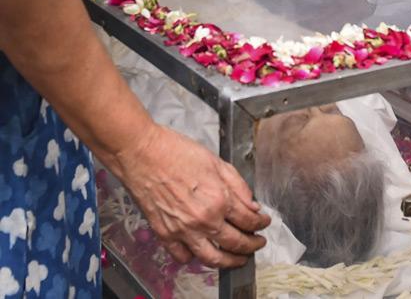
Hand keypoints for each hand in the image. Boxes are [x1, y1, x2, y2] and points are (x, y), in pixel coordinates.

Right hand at [116, 124, 269, 267]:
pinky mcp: (165, 235)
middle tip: (257, 244)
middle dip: (252, 245)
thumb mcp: (216, 161)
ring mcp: (184, 231)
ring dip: (230, 261)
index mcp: (219, 198)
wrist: (143, 153)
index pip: (249, 220)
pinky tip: (201, 251)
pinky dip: (194, 258)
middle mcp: (204, 220)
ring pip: (213, 259)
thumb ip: (238, 185)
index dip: (261, 223)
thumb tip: (252, 205)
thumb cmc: (176, 151)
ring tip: (238, 258)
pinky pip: (184, 257)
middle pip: (236, 243)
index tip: (264, 222)